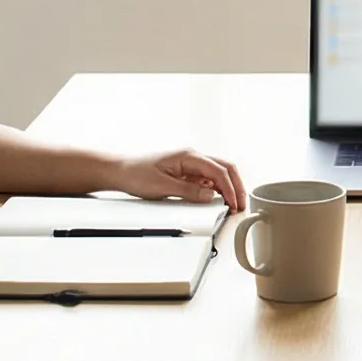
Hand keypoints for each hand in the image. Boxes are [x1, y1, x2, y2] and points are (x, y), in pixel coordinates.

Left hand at [114, 149, 246, 210]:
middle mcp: (192, 156)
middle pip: (224, 168)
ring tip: (232, 204)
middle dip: (236, 185)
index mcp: (188, 156)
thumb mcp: (162, 187)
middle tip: (241, 204)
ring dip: (228, 187)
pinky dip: (217, 188)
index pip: (219, 171)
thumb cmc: (136, 174)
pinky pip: (207, 178)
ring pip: (218, 173)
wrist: (120, 171)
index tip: (234, 204)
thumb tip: (211, 196)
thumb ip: (189, 191)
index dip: (230, 189)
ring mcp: (190, 163)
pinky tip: (218, 199)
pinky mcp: (186, 171)